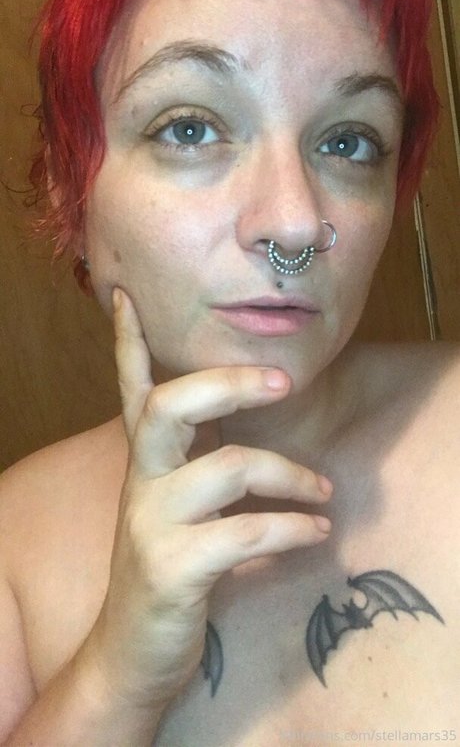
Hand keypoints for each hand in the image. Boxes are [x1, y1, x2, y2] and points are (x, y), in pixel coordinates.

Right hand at [88, 287, 331, 709]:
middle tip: (282, 380)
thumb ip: (200, 468)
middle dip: (228, 383)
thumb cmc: (168, 567)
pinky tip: (315, 533)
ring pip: (226, 468)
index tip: (125, 295)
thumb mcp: (174, 507)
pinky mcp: (172, 569)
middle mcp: (140, 483)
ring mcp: (151, 524)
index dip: (126, 342)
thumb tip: (259, 437)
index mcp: (143, 464)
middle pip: (170, 407)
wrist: (131, 652)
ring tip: (324, 492)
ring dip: (290, 476)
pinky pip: (246, 534)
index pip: (130, 390)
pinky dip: (292, 529)